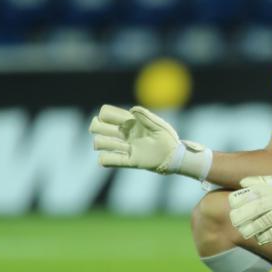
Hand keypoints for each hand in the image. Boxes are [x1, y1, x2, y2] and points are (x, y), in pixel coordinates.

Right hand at [89, 105, 211, 178]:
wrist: (174, 156)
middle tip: (115, 132)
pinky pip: (109, 160)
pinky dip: (106, 159)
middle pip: (97, 126)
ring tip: (125, 147)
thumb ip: (146, 117)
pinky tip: (118, 157)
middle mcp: (124, 134)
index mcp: (130, 122)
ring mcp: (125, 148)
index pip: (107, 114)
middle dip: (98, 127)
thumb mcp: (159, 125)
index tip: (118, 119)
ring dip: (106, 144)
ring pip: (99, 143)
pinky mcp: (129, 161)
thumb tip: (132, 110)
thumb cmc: (167, 138)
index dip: (105, 114)